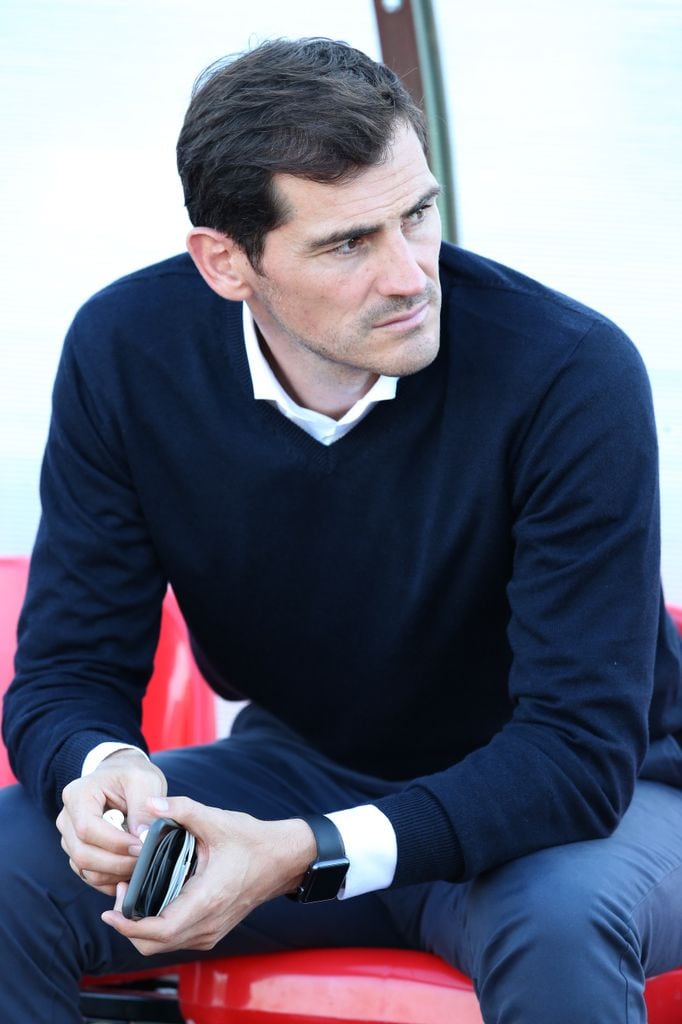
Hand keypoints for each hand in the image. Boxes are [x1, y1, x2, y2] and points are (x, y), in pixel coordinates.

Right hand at [57, 748, 166, 895]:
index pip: (87, 828)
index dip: (115, 843)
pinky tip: (131, 873)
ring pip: (85, 869)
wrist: (121, 777)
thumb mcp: (145, 780)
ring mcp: (70, 839)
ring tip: (141, 865)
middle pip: (83, 854)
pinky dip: (111, 880)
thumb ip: (144, 807)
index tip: (141, 846)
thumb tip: (142, 837)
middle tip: (145, 860)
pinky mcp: (78, 853)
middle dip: (117, 863)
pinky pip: (90, 876)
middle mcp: (67, 819)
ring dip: (115, 874)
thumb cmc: (132, 776)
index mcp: (78, 795)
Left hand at [101, 795, 315, 955]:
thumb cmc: (253, 841)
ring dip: (142, 927)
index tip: (110, 909)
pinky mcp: (213, 930)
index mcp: (208, 899)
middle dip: (129, 925)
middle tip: (120, 893)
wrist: (283, 860)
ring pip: (164, 945)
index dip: (128, 925)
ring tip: (133, 893)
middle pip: (155, 944)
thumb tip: (150, 804)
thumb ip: (182, 809)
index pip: (159, 930)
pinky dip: (158, 927)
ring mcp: (212, 931)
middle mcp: (209, 923)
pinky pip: (177, 938)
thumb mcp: (217, 820)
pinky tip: (153, 899)